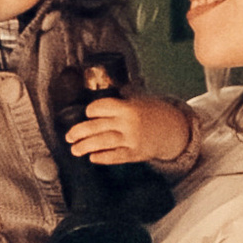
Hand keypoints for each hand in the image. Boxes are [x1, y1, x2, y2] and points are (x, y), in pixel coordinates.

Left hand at [67, 81, 194, 167]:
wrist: (174, 129)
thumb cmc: (153, 112)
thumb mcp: (139, 99)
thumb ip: (122, 97)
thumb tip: (102, 85)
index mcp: (127, 107)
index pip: (102, 107)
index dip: (91, 110)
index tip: (86, 114)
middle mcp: (128, 123)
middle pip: (97, 126)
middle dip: (79, 132)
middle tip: (68, 136)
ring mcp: (132, 139)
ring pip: (103, 143)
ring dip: (85, 146)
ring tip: (74, 150)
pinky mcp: (135, 154)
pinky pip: (116, 157)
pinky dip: (103, 157)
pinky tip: (92, 158)